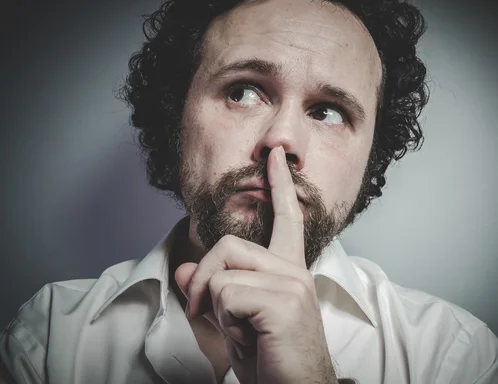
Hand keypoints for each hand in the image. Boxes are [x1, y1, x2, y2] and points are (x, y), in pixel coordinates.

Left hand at [175, 146, 337, 383]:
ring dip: (215, 306)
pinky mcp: (283, 300)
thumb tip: (185, 267)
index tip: (275, 156)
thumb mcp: (234, 320)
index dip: (280, 185)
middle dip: (202, 278)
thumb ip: (213, 289)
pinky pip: (225, 293)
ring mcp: (291, 283)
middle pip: (228, 244)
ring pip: (222, 270)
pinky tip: (247, 337)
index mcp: (289, 270)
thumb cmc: (271, 359)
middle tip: (200, 311)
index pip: (287, 217)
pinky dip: (222, 319)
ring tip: (239, 330)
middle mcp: (294, 270)